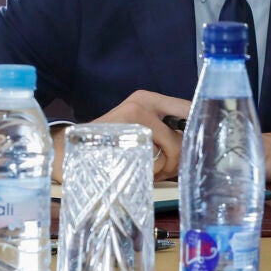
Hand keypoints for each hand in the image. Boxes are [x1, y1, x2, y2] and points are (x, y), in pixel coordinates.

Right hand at [50, 90, 190, 182]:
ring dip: (168, 166)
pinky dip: (156, 171)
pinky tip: (143, 172)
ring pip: (175, 146)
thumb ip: (164, 131)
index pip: (187, 108)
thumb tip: (195, 145)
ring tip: (151, 171)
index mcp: (148, 99)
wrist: (71, 153)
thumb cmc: (109, 146)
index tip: (200, 145)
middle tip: (171, 166)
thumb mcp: (137, 129)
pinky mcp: (131, 135)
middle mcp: (145, 102)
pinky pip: (159, 159)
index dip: (198, 129)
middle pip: (186, 129)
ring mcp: (137, 116)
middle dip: (183, 152)